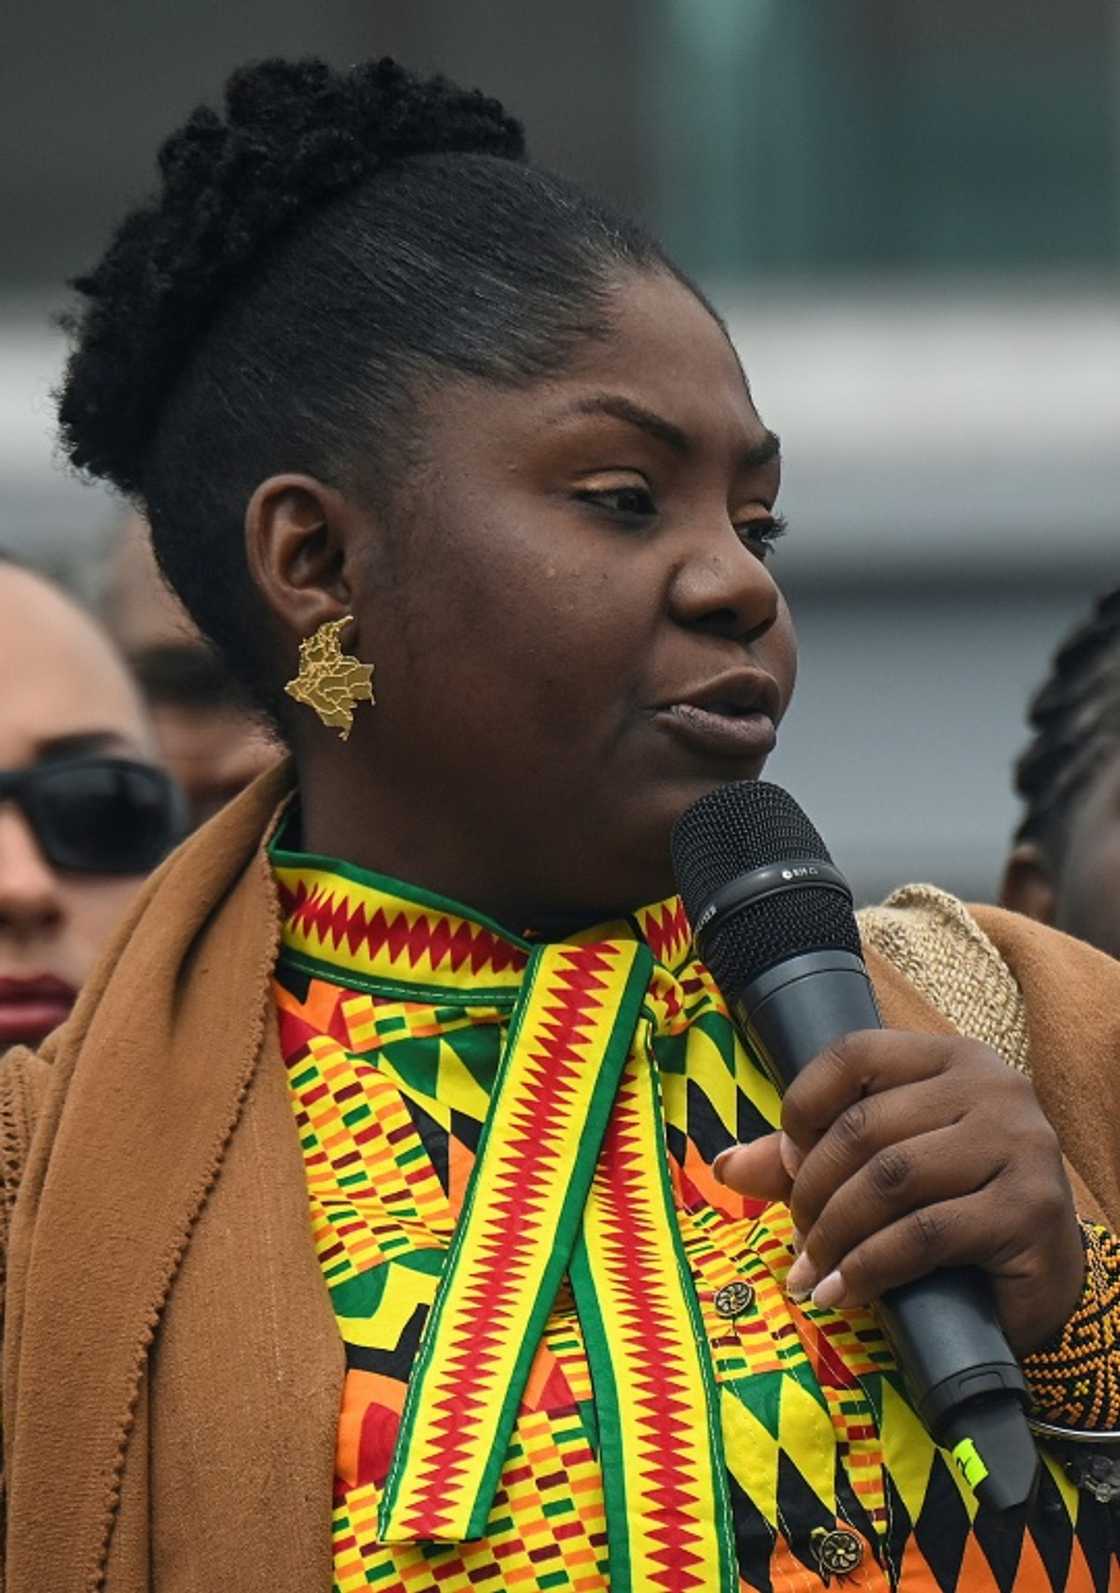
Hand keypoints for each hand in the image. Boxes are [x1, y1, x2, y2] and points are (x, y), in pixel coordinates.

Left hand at [714, 1030, 1083, 1353]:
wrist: (1047, 1274)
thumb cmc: (955, 1208)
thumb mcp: (879, 1169)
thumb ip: (806, 1160)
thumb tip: (724, 1165)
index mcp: (949, 1058)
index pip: (853, 1054)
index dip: (802, 1107)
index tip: (785, 1166)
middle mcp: (990, 1087)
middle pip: (865, 1127)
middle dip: (811, 1190)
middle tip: (797, 1240)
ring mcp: (1017, 1144)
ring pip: (890, 1179)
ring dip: (834, 1234)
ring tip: (810, 1274)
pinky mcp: (1028, 1208)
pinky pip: (924, 1234)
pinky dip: (869, 1268)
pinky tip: (843, 1291)